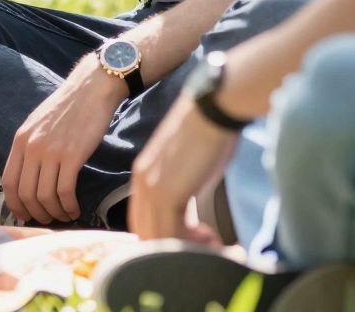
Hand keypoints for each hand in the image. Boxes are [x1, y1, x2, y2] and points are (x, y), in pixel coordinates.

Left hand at [2, 63, 125, 223]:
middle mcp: (31, 147)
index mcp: (20, 140)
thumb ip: (30, 148)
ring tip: (64, 216)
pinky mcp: (72, 155)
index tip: (24, 215)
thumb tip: (28, 178)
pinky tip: (75, 208)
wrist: (91, 89)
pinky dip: (68, 205)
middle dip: (35, 214)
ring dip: (54, 213)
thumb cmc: (68, 108)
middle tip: (47, 220)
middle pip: (25, 194)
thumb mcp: (38, 124)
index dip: (14, 205)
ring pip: (44, 196)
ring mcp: (51, 151)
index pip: (8, 182)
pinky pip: (65, 191)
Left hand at [128, 96, 236, 243]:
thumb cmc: (207, 130)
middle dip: (173, 244)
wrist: (212, 109)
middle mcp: (142, 183)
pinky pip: (171, 233)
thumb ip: (179, 186)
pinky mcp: (168, 193)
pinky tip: (211, 235)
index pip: (142, 218)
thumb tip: (188, 207)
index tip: (194, 233)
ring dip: (184, 246)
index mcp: (143, 174)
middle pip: (145, 231)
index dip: (165, 234)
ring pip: (156, 237)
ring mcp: (152, 189)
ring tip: (211, 240)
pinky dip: (191, 243)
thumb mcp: (184, 164)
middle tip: (204, 241)